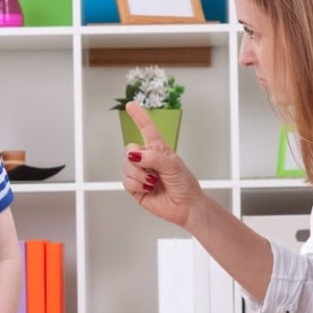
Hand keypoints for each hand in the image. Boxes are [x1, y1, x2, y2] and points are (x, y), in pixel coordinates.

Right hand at [121, 101, 203, 227]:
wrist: (186, 207)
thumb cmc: (185, 184)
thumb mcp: (173, 165)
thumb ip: (153, 157)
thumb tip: (135, 155)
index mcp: (158, 149)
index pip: (146, 129)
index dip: (139, 116)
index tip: (131, 105)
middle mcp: (147, 159)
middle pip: (129, 149)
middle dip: (138, 160)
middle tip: (152, 170)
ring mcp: (140, 173)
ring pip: (126, 166)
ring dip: (140, 175)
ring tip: (153, 182)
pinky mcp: (135, 188)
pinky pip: (126, 181)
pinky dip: (137, 185)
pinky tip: (148, 188)